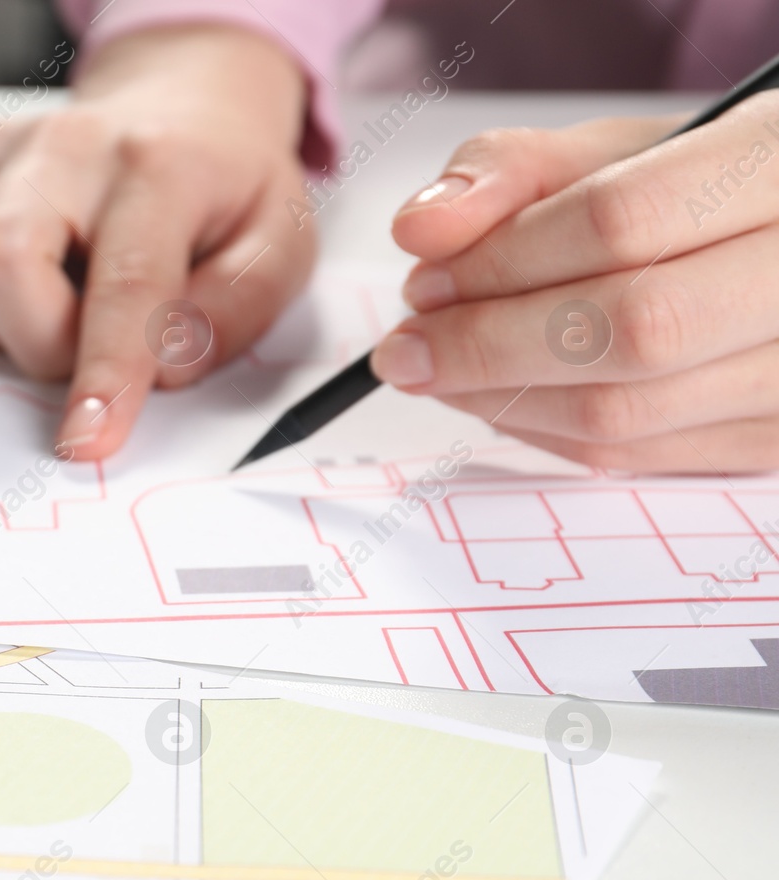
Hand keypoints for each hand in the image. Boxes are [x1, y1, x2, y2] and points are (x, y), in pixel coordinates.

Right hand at [0, 25, 317, 458]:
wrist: (173, 112)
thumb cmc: (218, 193)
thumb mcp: (278, 245)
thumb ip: (239, 308)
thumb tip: (167, 366)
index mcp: (156, 165)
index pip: (123, 278)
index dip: (102, 371)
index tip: (85, 442)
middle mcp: (58, 144)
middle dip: (31, 342)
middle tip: (75, 348)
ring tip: (34, 312)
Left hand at [378, 105, 778, 472]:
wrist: (776, 248)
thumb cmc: (693, 191)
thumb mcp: (614, 150)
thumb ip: (512, 172)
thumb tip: (421, 231)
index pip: (623, 221)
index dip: (502, 260)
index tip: (423, 283)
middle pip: (632, 329)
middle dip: (488, 345)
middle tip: (409, 346)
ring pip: (631, 410)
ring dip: (503, 400)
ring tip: (441, 371)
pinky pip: (642, 457)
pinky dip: (548, 433)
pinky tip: (501, 400)